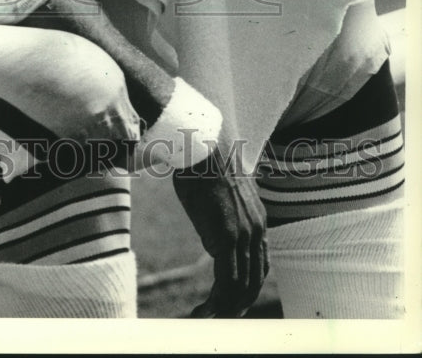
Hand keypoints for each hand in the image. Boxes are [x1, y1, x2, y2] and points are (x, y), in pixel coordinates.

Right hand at [172, 146, 267, 317]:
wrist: (202, 144)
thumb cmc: (203, 162)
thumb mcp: (219, 194)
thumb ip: (222, 216)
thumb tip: (213, 235)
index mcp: (257, 220)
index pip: (260, 264)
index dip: (249, 285)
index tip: (234, 299)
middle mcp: (257, 230)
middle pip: (254, 279)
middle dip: (239, 303)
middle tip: (222, 317)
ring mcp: (244, 234)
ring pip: (240, 284)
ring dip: (224, 307)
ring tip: (206, 318)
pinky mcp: (227, 236)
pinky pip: (225, 279)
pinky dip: (216, 301)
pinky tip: (204, 311)